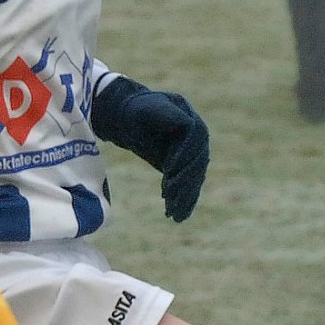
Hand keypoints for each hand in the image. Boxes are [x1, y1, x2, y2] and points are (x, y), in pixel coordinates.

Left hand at [90, 76, 209, 221]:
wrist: (127, 118)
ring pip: (195, 176)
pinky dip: (185, 200)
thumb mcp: (142, 109)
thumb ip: (162, 114)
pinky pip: (189, 184)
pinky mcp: (185, 164)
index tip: (169, 171)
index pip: (195, 136)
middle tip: (170, 197)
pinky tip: (178, 215)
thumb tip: (186, 125)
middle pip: (197, 160)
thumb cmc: (132, 111)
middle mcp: (196, 133)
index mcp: (187, 115)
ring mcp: (193, 150)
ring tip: (173, 213)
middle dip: (184, 180)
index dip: (184, 154)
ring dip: (185, 195)